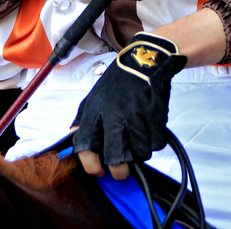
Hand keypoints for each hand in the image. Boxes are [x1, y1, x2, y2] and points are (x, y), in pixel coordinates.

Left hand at [71, 32, 185, 178]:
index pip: (86, 147)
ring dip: (140, 152)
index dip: (91, 166)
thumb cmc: (119, 81)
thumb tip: (74, 138)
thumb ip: (83, 119)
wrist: (145, 60)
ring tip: (138, 139)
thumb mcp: (94, 96)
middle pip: (116, 159)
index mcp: (95, 110)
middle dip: (120, 171)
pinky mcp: (155, 114)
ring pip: (140, 154)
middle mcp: (114, 114)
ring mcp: (136, 114)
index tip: (98, 170)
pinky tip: (150, 129)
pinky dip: (155, 141)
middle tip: (123, 169)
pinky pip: (157, 144)